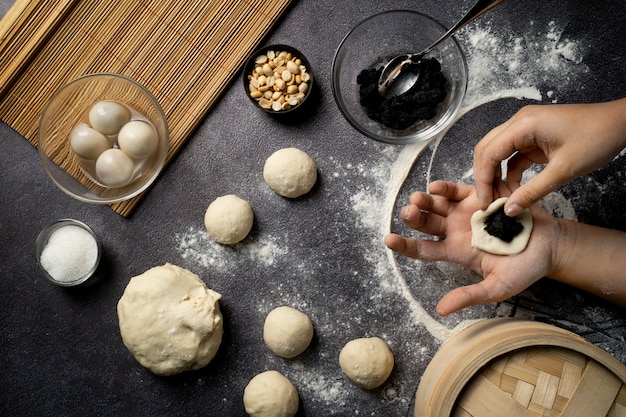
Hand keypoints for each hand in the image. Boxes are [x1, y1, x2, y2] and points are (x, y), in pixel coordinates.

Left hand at [384, 180, 558, 315]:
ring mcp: (466, 212)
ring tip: (417, 198)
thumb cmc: (525, 268)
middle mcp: (456, 230)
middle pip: (427, 223)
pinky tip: (435, 186)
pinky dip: (445, 187)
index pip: (423, 249)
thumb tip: (441, 310)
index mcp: (456, 252)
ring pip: (437, 204)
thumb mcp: (497, 287)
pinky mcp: (480, 195)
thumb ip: (469, 295)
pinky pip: (457, 190)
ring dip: (425, 200)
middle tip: (408, 212)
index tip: (388, 239)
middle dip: (414, 217)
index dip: (405, 245)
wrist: (552, 245)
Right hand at [473, 99, 625, 215]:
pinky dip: (510, 173)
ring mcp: (525, 129)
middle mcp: (519, 122)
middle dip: (485, 178)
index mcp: (523, 124)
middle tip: (489, 202)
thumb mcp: (563, 170)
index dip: (482, 180)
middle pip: (487, 150)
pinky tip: (514, 190)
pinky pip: (512, 156)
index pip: (489, 153)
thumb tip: (509, 209)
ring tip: (502, 199)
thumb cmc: (597, 138)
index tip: (485, 202)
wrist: (620, 124)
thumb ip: (532, 192)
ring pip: (497, 153)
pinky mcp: (532, 137)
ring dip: (496, 176)